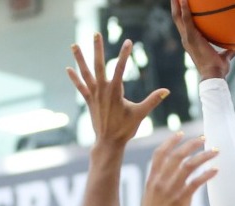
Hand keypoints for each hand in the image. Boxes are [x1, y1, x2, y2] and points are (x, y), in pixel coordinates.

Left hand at [68, 35, 165, 149]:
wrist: (109, 142)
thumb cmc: (125, 129)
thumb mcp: (140, 114)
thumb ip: (152, 101)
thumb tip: (166, 91)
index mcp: (115, 91)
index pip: (121, 68)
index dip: (125, 55)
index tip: (129, 42)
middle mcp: (102, 90)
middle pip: (98, 65)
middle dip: (97, 49)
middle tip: (96, 33)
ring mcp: (94, 95)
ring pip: (85, 73)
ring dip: (80, 59)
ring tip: (74, 45)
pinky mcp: (89, 101)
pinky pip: (80, 87)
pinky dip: (74, 78)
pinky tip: (68, 68)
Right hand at [139, 133, 218, 205]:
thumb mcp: (150, 199)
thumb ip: (157, 185)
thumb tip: (164, 176)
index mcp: (152, 180)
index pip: (160, 153)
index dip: (171, 141)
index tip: (182, 134)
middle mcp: (160, 182)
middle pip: (176, 155)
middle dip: (191, 144)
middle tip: (204, 138)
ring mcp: (170, 191)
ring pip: (188, 165)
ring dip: (203, 156)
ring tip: (215, 151)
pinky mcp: (180, 201)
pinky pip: (195, 183)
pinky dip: (206, 174)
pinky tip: (215, 171)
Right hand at [172, 0, 234, 80]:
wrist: (213, 76)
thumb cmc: (218, 70)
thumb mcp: (224, 58)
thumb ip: (228, 52)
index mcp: (192, 42)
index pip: (184, 25)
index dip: (182, 14)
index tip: (183, 4)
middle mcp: (186, 39)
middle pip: (177, 18)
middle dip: (176, 5)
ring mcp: (187, 38)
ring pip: (177, 17)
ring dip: (176, 4)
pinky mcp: (190, 37)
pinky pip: (186, 19)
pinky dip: (185, 8)